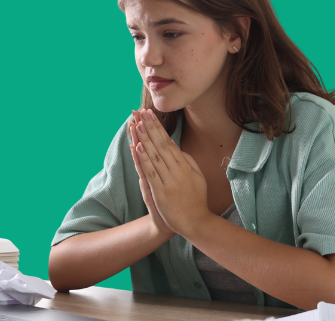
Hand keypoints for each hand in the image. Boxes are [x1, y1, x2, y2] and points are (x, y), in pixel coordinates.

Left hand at [133, 109, 210, 236]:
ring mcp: (168, 181)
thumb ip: (186, 160)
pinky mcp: (160, 192)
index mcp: (185, 165)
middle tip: (141, 112)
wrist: (195, 222)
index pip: (168, 141)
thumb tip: (173, 144)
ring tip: (137, 124)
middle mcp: (177, 171)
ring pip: (154, 156)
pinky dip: (143, 159)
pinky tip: (138, 147)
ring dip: (144, 139)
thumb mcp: (196, 176)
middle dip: (149, 127)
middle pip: (160, 145)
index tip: (150, 114)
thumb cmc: (195, 198)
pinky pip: (150, 172)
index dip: (158, 127)